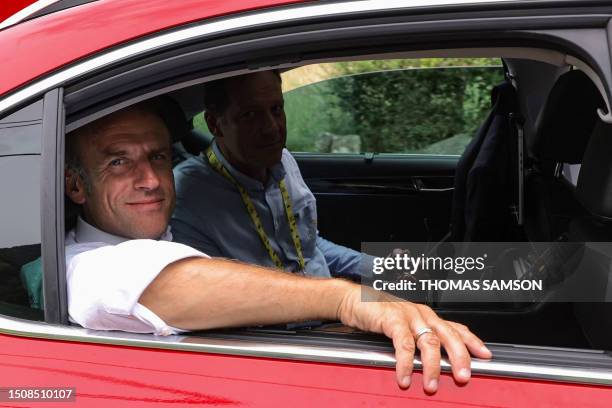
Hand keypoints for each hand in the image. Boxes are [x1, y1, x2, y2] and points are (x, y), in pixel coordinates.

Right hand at [336, 286, 491, 392]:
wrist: (354, 300)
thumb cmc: (379, 314)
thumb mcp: (405, 325)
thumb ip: (419, 339)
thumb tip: (433, 364)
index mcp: (428, 316)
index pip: (456, 328)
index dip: (472, 342)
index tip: (485, 356)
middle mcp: (422, 314)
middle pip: (448, 336)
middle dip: (459, 357)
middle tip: (463, 376)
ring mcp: (408, 315)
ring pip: (429, 342)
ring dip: (432, 367)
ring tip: (431, 385)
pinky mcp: (392, 319)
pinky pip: (403, 344)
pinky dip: (405, 363)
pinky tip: (404, 376)